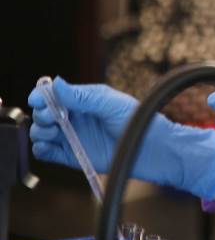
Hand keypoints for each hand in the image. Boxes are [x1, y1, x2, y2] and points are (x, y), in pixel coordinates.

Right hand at [27, 78, 214, 199]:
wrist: (152, 147)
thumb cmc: (136, 120)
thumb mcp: (110, 103)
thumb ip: (83, 96)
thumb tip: (56, 83)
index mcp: (82, 101)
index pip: (52, 96)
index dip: (40, 97)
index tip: (38, 100)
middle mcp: (74, 118)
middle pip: (43, 114)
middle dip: (41, 115)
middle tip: (52, 118)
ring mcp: (71, 137)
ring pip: (41, 133)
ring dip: (40, 132)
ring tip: (54, 132)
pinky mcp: (72, 156)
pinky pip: (47, 153)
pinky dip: (41, 149)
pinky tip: (49, 146)